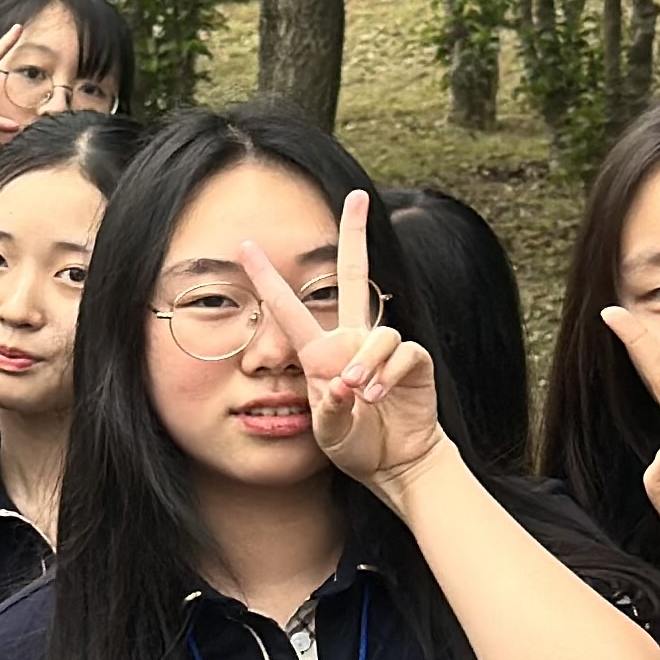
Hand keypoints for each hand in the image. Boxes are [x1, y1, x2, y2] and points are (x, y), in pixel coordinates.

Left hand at [239, 186, 443, 493]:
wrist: (393, 464)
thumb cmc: (355, 444)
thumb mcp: (328, 431)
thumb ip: (330, 409)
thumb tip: (344, 383)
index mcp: (320, 352)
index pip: (290, 306)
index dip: (268, 277)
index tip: (245, 244)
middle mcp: (352, 340)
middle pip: (354, 274)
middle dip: (356, 235)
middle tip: (358, 196)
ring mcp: (384, 347)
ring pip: (379, 332)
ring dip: (367, 362)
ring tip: (358, 393)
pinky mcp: (415, 362)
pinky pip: (404, 352)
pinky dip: (388, 374)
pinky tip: (375, 396)